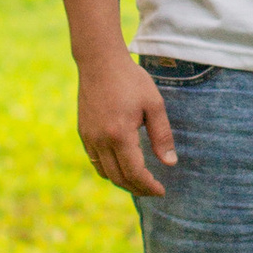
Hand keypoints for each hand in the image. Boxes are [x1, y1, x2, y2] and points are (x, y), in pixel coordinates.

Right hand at [76, 51, 174, 198]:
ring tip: (140, 181)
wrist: (100, 61)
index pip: (134, 173)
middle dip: (137, 188)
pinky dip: (109, 170)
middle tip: (153, 190)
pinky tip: (122, 166)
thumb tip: (170, 163)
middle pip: (118, 178)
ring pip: (105, 172)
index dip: (148, 186)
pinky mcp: (83, 132)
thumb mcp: (154, 104)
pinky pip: (95, 160)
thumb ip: (162, 136)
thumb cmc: (131, 79)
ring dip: (123, 181)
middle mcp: (100, 140)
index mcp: (120, 135)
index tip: (161, 191)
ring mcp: (88, 137)